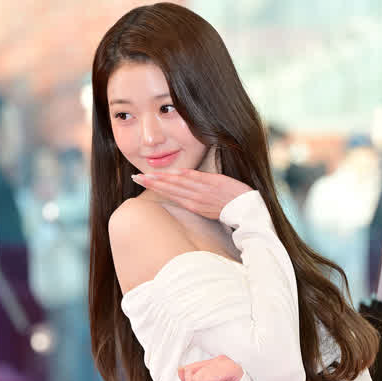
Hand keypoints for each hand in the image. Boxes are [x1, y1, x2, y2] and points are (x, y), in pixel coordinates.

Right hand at [131, 168, 253, 219]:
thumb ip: (195, 199)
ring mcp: (203, 191)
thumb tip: (183, 191)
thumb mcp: (208, 208)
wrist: (245, 208)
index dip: (155, 188)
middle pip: (170, 189)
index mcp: (193, 205)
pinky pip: (196, 179)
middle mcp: (195, 199)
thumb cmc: (228, 208)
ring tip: (148, 175)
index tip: (142, 181)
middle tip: (136, 178)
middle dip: (152, 183)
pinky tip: (173, 173)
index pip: (170, 194)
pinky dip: (184, 176)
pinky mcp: (213, 183)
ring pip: (180, 184)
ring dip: (163, 179)